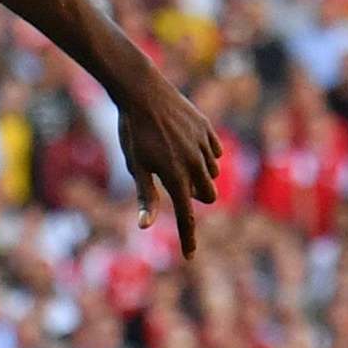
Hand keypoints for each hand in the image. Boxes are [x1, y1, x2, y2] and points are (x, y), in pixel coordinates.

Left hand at [114, 67, 220, 257]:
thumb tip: (145, 226)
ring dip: (199, 173)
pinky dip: (204, 155)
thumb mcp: (135, 166)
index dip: (187, 237)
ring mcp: (204, 145)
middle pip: (207, 195)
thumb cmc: (133, 131)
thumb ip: (145, 196)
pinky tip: (186, 142)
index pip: (186, 216)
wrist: (142, 91)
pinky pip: (214, 152)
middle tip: (172, 178)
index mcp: (176, 177)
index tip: (189, 255)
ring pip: (212, 173)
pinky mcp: (208, 130)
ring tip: (174, 155)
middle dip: (194, 195)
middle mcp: (196, 164)